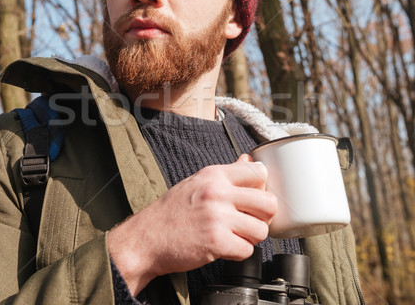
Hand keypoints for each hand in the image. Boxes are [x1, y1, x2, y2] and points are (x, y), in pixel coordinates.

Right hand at [107, 154, 277, 294]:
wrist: (145, 239)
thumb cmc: (170, 212)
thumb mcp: (197, 182)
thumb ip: (226, 173)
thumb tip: (248, 160)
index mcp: (214, 175)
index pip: (259, 172)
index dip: (261, 188)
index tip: (253, 198)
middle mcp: (217, 192)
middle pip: (268, 203)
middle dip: (263, 217)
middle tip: (249, 221)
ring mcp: (217, 217)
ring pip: (262, 230)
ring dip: (251, 237)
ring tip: (234, 236)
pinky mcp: (216, 242)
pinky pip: (247, 250)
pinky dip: (238, 253)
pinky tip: (223, 247)